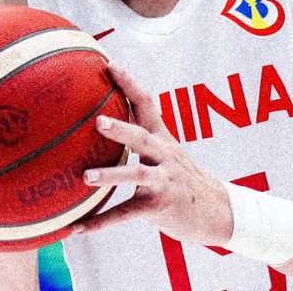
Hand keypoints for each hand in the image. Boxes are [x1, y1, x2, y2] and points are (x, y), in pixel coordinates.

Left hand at [73, 61, 232, 246]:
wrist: (215, 210)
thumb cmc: (180, 177)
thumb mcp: (166, 151)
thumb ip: (141, 134)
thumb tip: (104, 114)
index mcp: (162, 137)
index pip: (147, 103)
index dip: (128, 83)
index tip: (109, 65)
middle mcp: (164, 155)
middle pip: (141, 137)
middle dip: (120, 128)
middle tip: (97, 120)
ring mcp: (163, 181)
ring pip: (136, 175)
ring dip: (110, 175)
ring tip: (85, 177)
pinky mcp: (159, 206)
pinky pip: (126, 214)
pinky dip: (100, 221)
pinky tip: (77, 228)